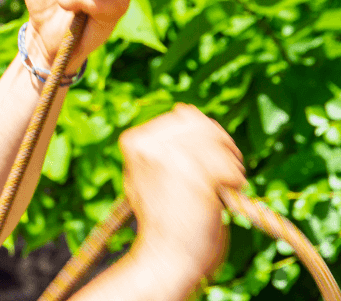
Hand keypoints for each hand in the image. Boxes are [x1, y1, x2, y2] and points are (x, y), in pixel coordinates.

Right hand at [120, 104, 245, 280]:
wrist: (165, 258)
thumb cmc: (164, 221)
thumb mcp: (151, 173)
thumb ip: (164, 142)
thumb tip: (185, 109)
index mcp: (133, 140)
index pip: (185, 116)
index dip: (207, 137)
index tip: (211, 162)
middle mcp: (147, 143)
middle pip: (205, 125)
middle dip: (222, 148)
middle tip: (223, 176)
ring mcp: (169, 157)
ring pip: (219, 143)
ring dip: (230, 167)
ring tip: (220, 190)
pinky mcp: (193, 174)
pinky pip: (228, 165)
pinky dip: (234, 182)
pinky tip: (222, 198)